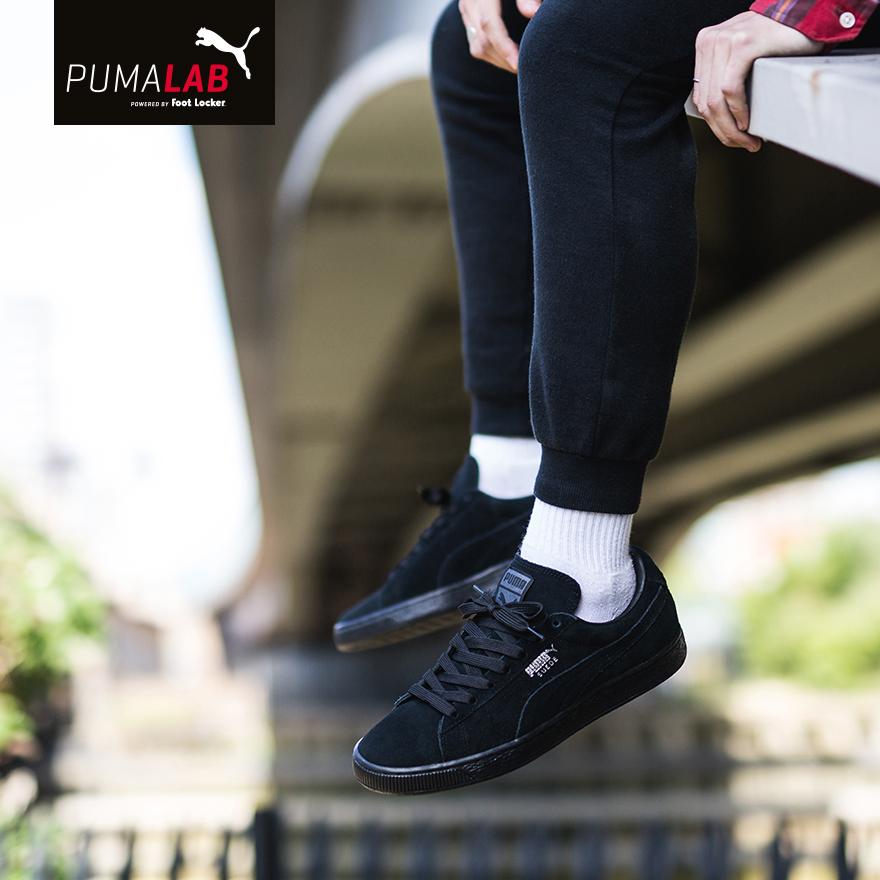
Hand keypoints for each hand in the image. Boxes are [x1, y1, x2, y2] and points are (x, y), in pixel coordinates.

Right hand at [458, 0, 542, 72]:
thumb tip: (532, 14)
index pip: (490, 25)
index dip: (505, 47)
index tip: (520, 64)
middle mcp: (469, 2)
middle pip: (482, 42)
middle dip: (505, 61)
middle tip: (527, 71)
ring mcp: (466, 9)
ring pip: (478, 47)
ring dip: (500, 61)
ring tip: (520, 67)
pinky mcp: (467, 15)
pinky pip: (477, 43)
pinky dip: (494, 54)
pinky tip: (511, 57)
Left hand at [693, 11, 821, 151]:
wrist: (807, 15)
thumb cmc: (778, 39)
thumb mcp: (741, 55)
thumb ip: (725, 76)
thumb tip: (718, 117)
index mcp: (706, 45)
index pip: (701, 96)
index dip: (714, 125)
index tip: (731, 139)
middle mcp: (710, 41)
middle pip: (707, 102)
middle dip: (723, 131)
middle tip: (742, 144)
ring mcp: (724, 41)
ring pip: (716, 100)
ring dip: (731, 128)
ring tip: (748, 140)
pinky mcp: (742, 45)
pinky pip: (731, 90)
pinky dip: (738, 111)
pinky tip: (747, 122)